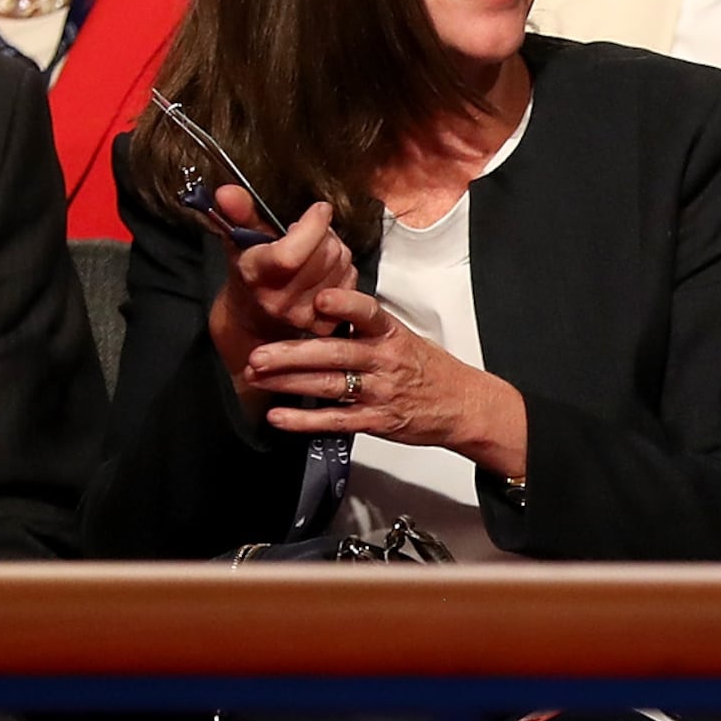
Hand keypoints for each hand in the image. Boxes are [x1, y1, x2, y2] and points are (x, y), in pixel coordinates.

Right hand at [203, 193, 360, 388]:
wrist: (255, 315)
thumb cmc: (249, 271)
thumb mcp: (239, 238)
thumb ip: (238, 213)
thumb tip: (227, 191)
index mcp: (255, 275)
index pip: (291, 254)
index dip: (313, 225)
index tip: (319, 208)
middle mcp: (279, 300)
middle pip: (327, 253)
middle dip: (324, 233)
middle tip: (310, 232)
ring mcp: (304, 314)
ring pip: (344, 264)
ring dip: (335, 250)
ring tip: (314, 251)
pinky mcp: (326, 323)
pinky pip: (351, 281)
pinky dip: (343, 269)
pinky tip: (324, 270)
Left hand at [249, 290, 528, 479]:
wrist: (464, 406)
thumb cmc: (429, 369)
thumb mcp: (404, 337)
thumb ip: (364, 328)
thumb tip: (321, 311)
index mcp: (391, 334)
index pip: (368, 314)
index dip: (346, 306)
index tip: (321, 300)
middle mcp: (384, 361)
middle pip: (334, 354)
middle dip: (291, 354)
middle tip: (257, 354)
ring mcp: (380, 392)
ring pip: (328, 385)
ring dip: (288, 382)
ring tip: (255, 377)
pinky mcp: (377, 421)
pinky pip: (336, 421)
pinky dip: (305, 420)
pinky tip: (279, 417)